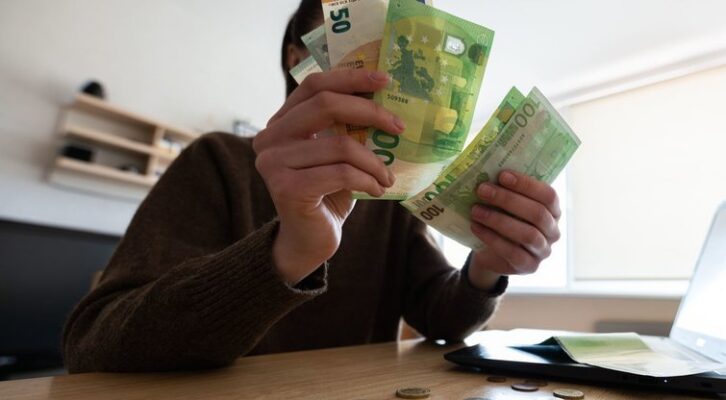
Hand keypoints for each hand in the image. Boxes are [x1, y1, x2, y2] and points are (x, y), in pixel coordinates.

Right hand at [253, 69, 404, 285]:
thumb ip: (345, 127)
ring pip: (340, 145)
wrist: (309, 241)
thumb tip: (384, 97)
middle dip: (370, 112)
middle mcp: (269, 138)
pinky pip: (341, 173)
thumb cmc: (327, 194)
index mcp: (280, 123)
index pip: (314, 86)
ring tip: (386, 176)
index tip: (383, 80)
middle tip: (399, 127)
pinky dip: (367, 180)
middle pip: (325, 105)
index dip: (349, 77)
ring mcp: (273, 164)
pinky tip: (377, 189)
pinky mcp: (287, 189)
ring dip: (374, 162)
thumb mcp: (335, 155)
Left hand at [467, 170, 560, 289]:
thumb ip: (504, 189)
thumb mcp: (505, 204)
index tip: (502, 175)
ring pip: (527, 234)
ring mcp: (543, 250)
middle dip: (508, 200)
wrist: (490, 252)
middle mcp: (553, 230)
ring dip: (499, 220)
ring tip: (476, 210)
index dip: (526, 184)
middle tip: (482, 190)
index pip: (548, 195)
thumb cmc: (501, 219)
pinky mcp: (529, 266)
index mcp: (552, 210)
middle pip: (537, 213)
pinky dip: (493, 239)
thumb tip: (485, 169)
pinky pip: (513, 252)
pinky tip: (476, 227)